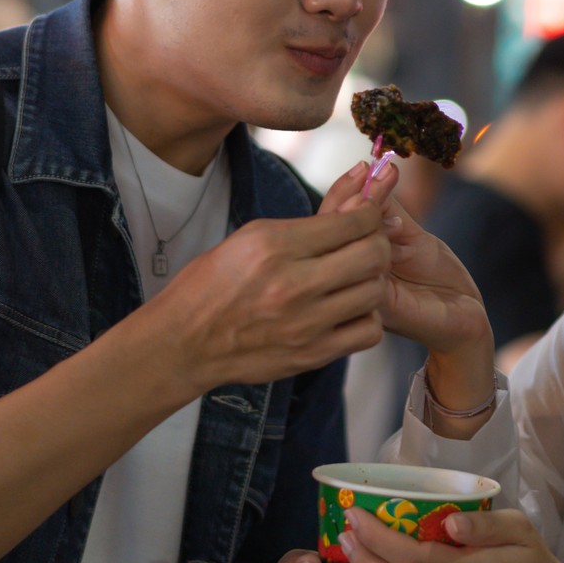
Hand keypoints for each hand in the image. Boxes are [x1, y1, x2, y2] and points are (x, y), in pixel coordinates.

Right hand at [138, 202, 389, 394]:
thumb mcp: (249, 237)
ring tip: (355, 277)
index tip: (365, 215)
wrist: (185, 342)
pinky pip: (368, 332)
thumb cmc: (212, 285)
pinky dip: (366, 318)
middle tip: (368, 244)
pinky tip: (348, 310)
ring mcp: (306, 323)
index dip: (368, 213)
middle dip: (378, 242)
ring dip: (372, 280)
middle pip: (372, 254)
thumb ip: (302, 227)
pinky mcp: (312, 354)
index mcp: (275, 247)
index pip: (352, 222)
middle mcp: (293, 285)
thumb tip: (351, 208)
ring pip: (375, 292)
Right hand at [318, 161, 489, 358]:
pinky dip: (382, 250)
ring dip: (371, 223)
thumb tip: (370, 174)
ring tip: (397, 215)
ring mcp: (359, 294)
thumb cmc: (436, 274)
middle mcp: (347, 275)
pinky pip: (366, 277)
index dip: (343, 191)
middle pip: (328, 233)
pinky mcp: (378, 311)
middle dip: (355, 199)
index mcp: (349, 255)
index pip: (329, 219)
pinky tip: (400, 238)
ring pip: (347, 252)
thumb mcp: (411, 234)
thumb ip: (387, 210)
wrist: (464, 315)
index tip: (366, 164)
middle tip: (381, 176)